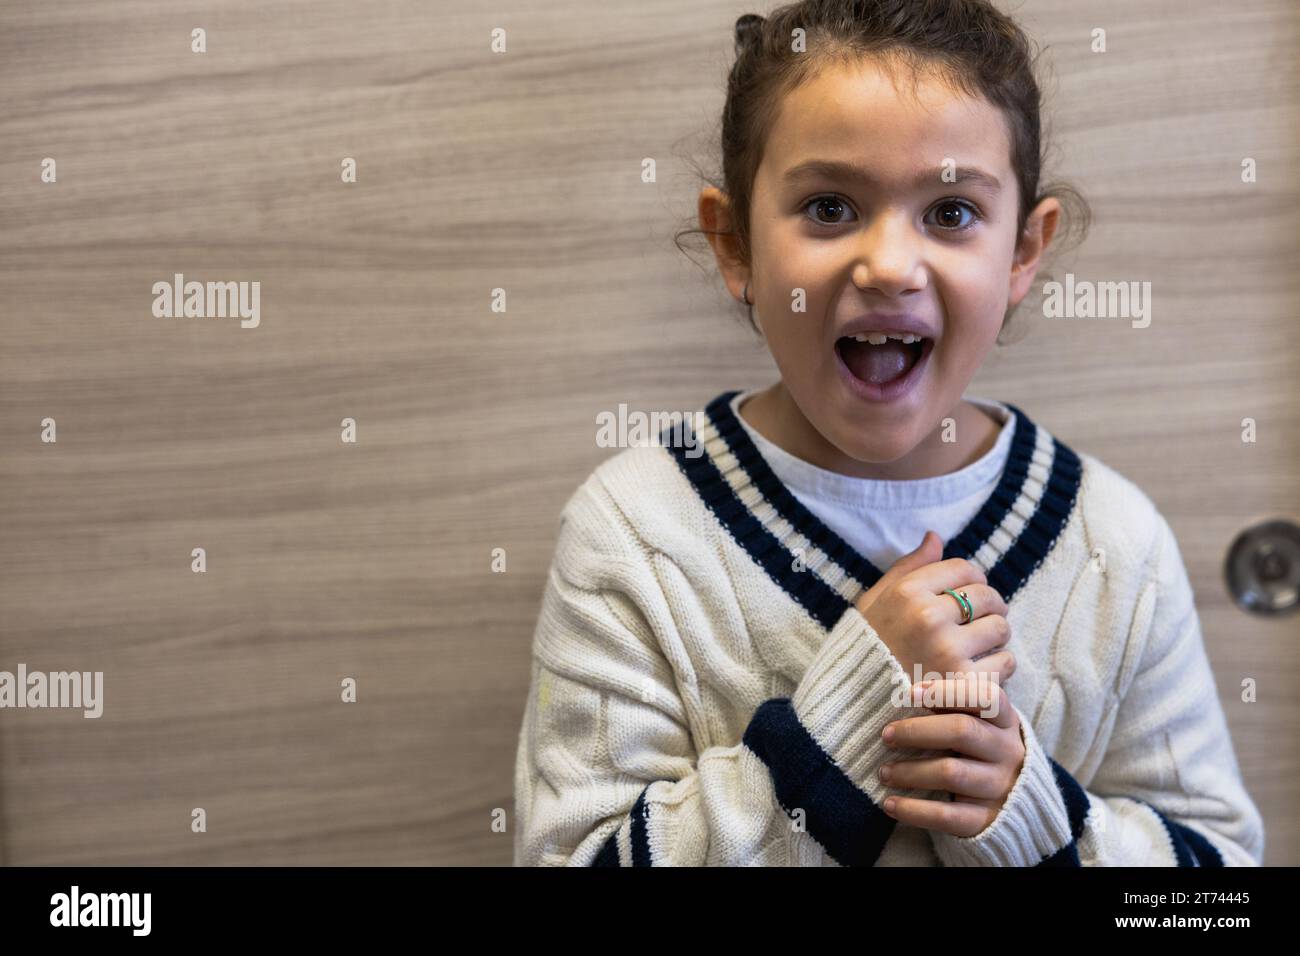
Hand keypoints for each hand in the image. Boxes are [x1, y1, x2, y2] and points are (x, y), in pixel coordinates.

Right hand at [855, 530, 1014, 685]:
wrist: (855, 701)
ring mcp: (947, 651)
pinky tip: (980, 670)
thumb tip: (935, 537)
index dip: (972, 578)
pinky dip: (999, 665)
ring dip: (995, 636)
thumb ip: (908, 567)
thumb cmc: (867, 646)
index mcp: (907, 592)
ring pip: (1001, 628)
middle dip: (990, 606)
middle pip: (987, 596)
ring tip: (978, 645)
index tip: (968, 593)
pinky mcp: (963, 683)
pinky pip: (1005, 662)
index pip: (965, 568)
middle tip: (980, 619)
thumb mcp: (875, 601)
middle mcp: (928, 617)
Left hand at [878, 676, 1025, 836]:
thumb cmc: (979, 749)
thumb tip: (902, 691)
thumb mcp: (977, 723)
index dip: (947, 691)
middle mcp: (1007, 751)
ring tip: (884, 772)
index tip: (909, 693)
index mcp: (1005, 721)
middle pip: (962, 731)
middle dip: (917, 730)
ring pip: (951, 773)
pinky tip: (890, 804)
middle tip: (886, 735)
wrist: (1012, 802)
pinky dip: (914, 810)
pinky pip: (947, 815)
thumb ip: (950, 706)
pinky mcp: (988, 820)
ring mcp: (1000, 787)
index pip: (986, 697)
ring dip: (909, 772)